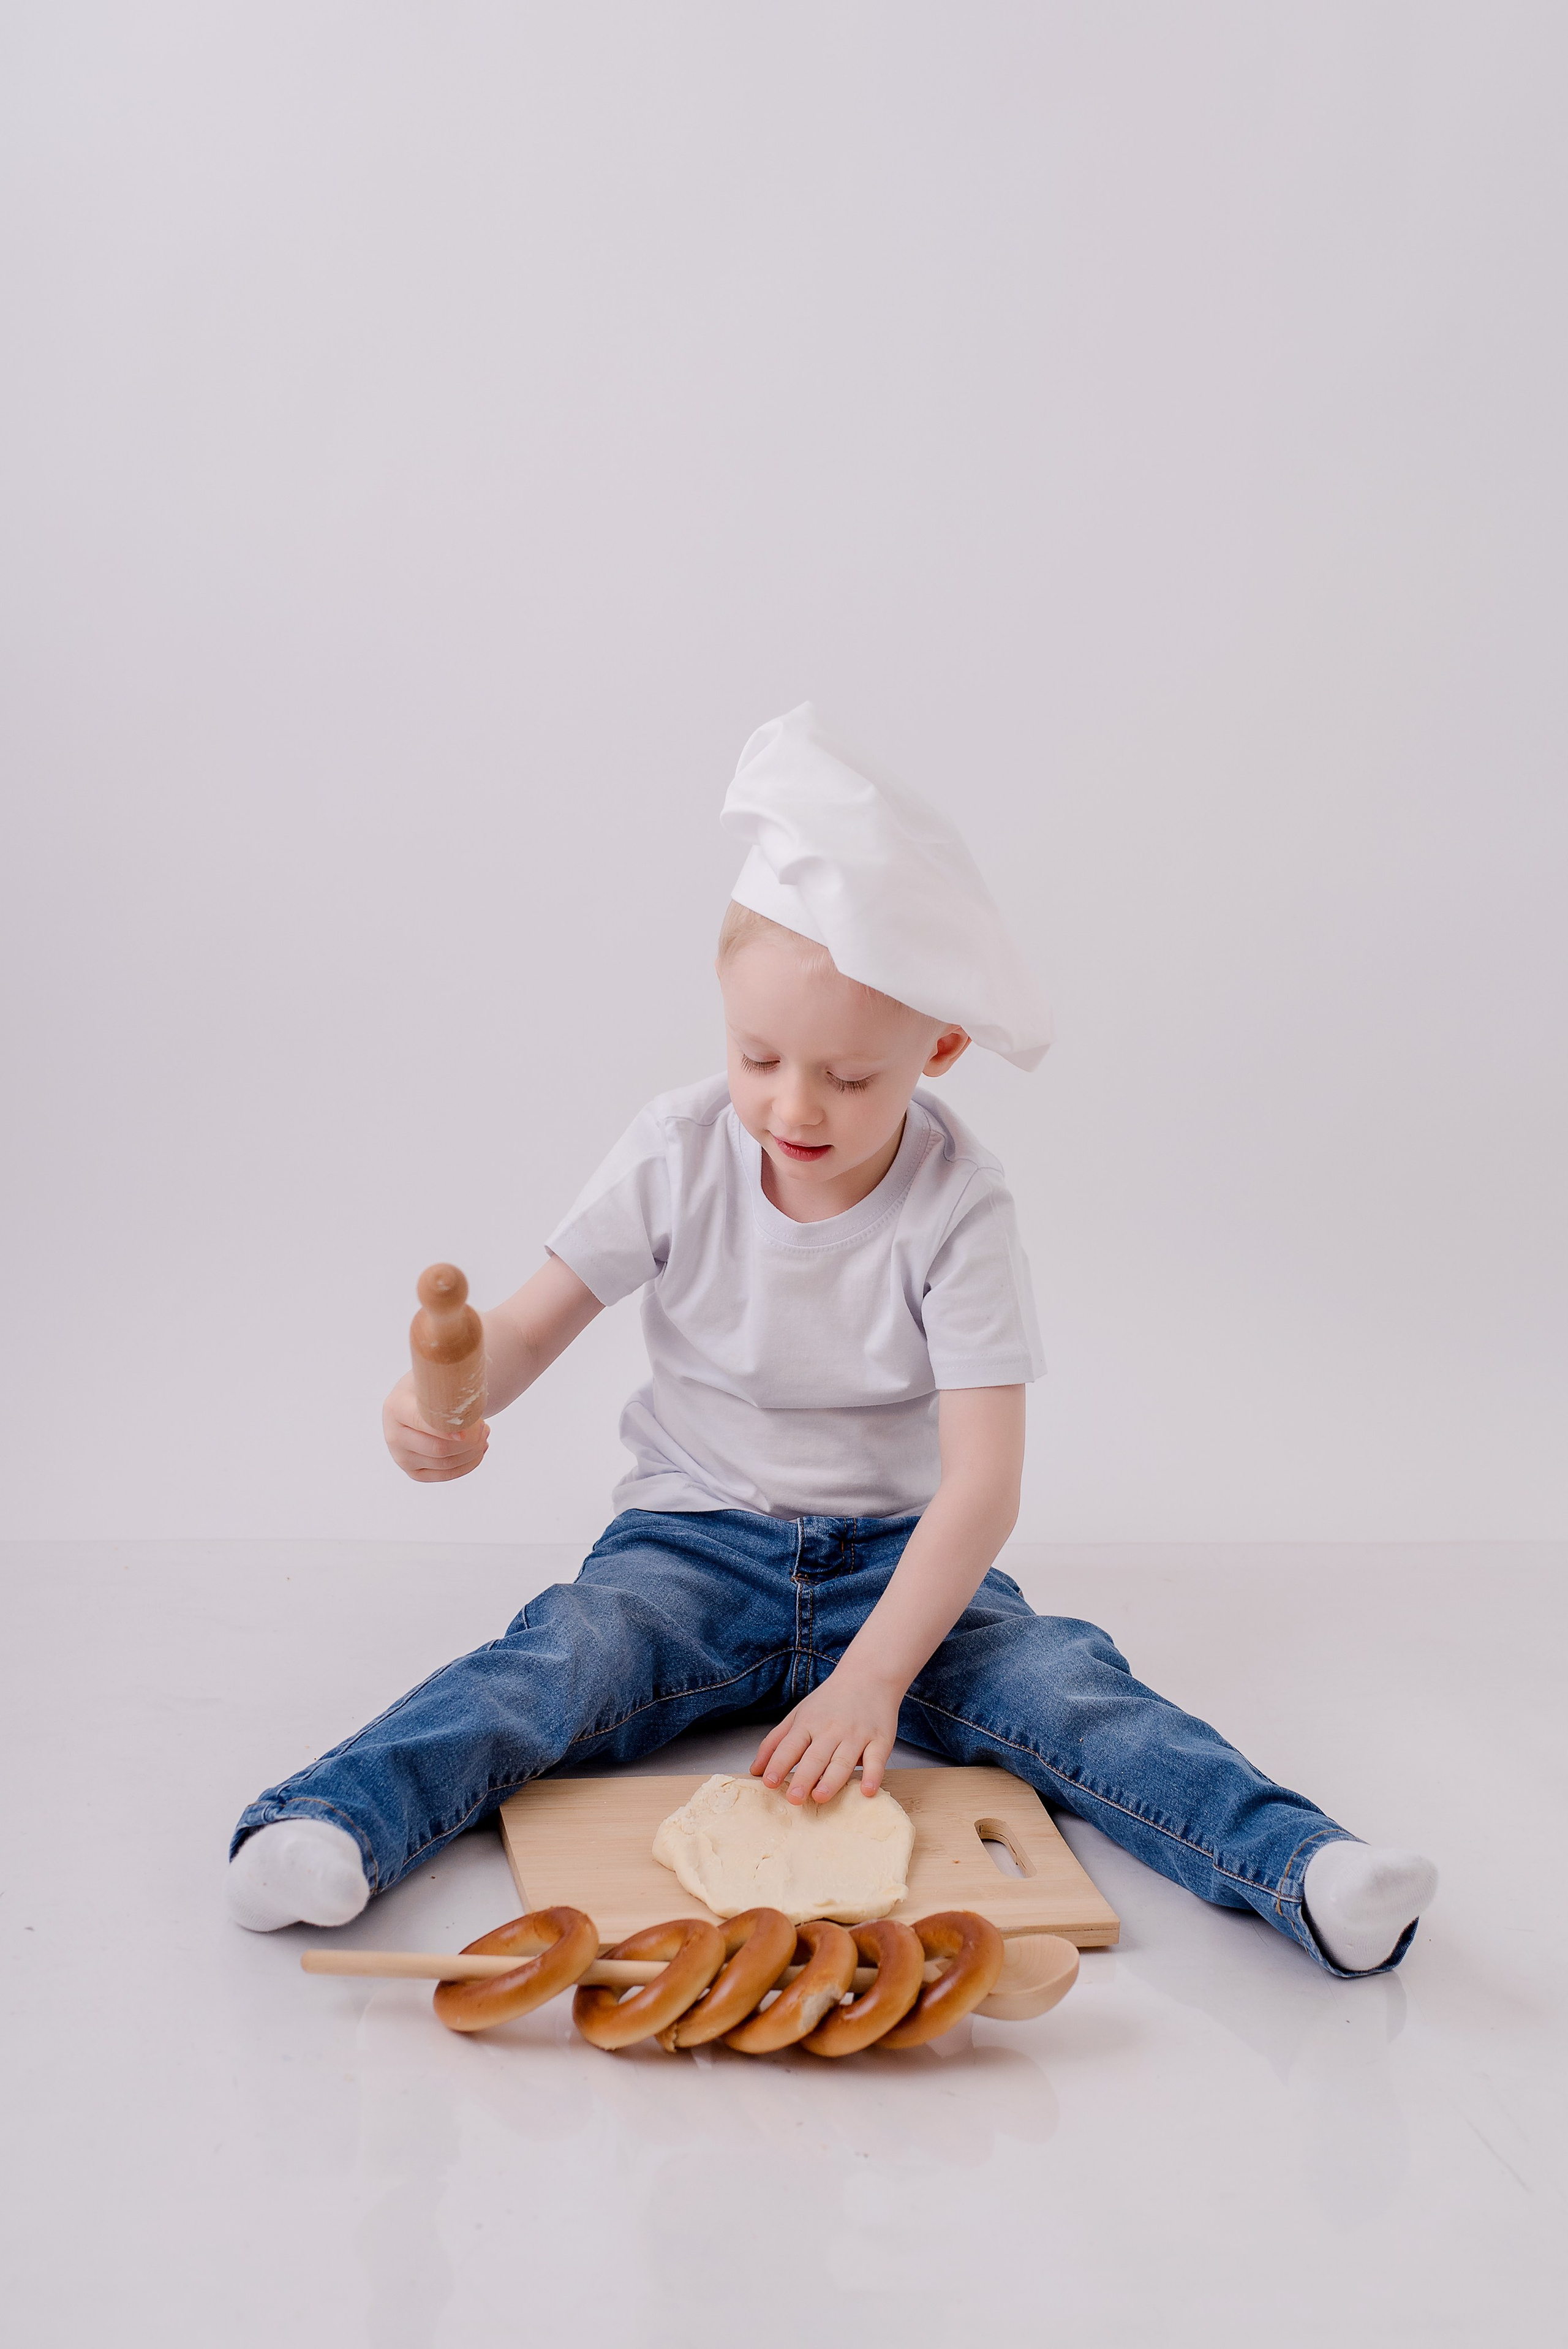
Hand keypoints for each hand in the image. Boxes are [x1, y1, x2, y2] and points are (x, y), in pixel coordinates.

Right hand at [382, 1372, 489, 1481]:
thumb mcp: (433, 1373)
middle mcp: (393, 1435)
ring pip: (445, 1463)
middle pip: (437, 1448)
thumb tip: (462, 1356)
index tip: (472, 1427)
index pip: (422, 1421)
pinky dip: (467, 1464)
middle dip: (469, 1440)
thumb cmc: (431, 1384)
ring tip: (484, 1434)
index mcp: (395, 1407)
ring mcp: (402, 1457)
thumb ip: (445, 1369)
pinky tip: (478, 1451)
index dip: (447, 1428)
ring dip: (472, 1451)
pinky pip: (445, 1475)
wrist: (418, 1400)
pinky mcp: (413, 1471)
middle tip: (485, 1427)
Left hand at [750, 1664, 903, 1805]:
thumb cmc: (830, 1700)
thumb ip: (776, 1742)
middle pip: (815, 1757)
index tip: (768, 1782)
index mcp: (808, 1723)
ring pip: (842, 1761)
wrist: (869, 1675)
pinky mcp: (880, 1741)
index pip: (790, 1746)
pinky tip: (867, 1790)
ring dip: (831, 1780)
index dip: (778, 1764)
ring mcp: (857, 1735)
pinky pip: (876, 1761)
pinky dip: (872, 1775)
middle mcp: (831, 1730)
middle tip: (793, 1798)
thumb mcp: (798, 1714)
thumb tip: (756, 1770)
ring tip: (820, 1796)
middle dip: (803, 1778)